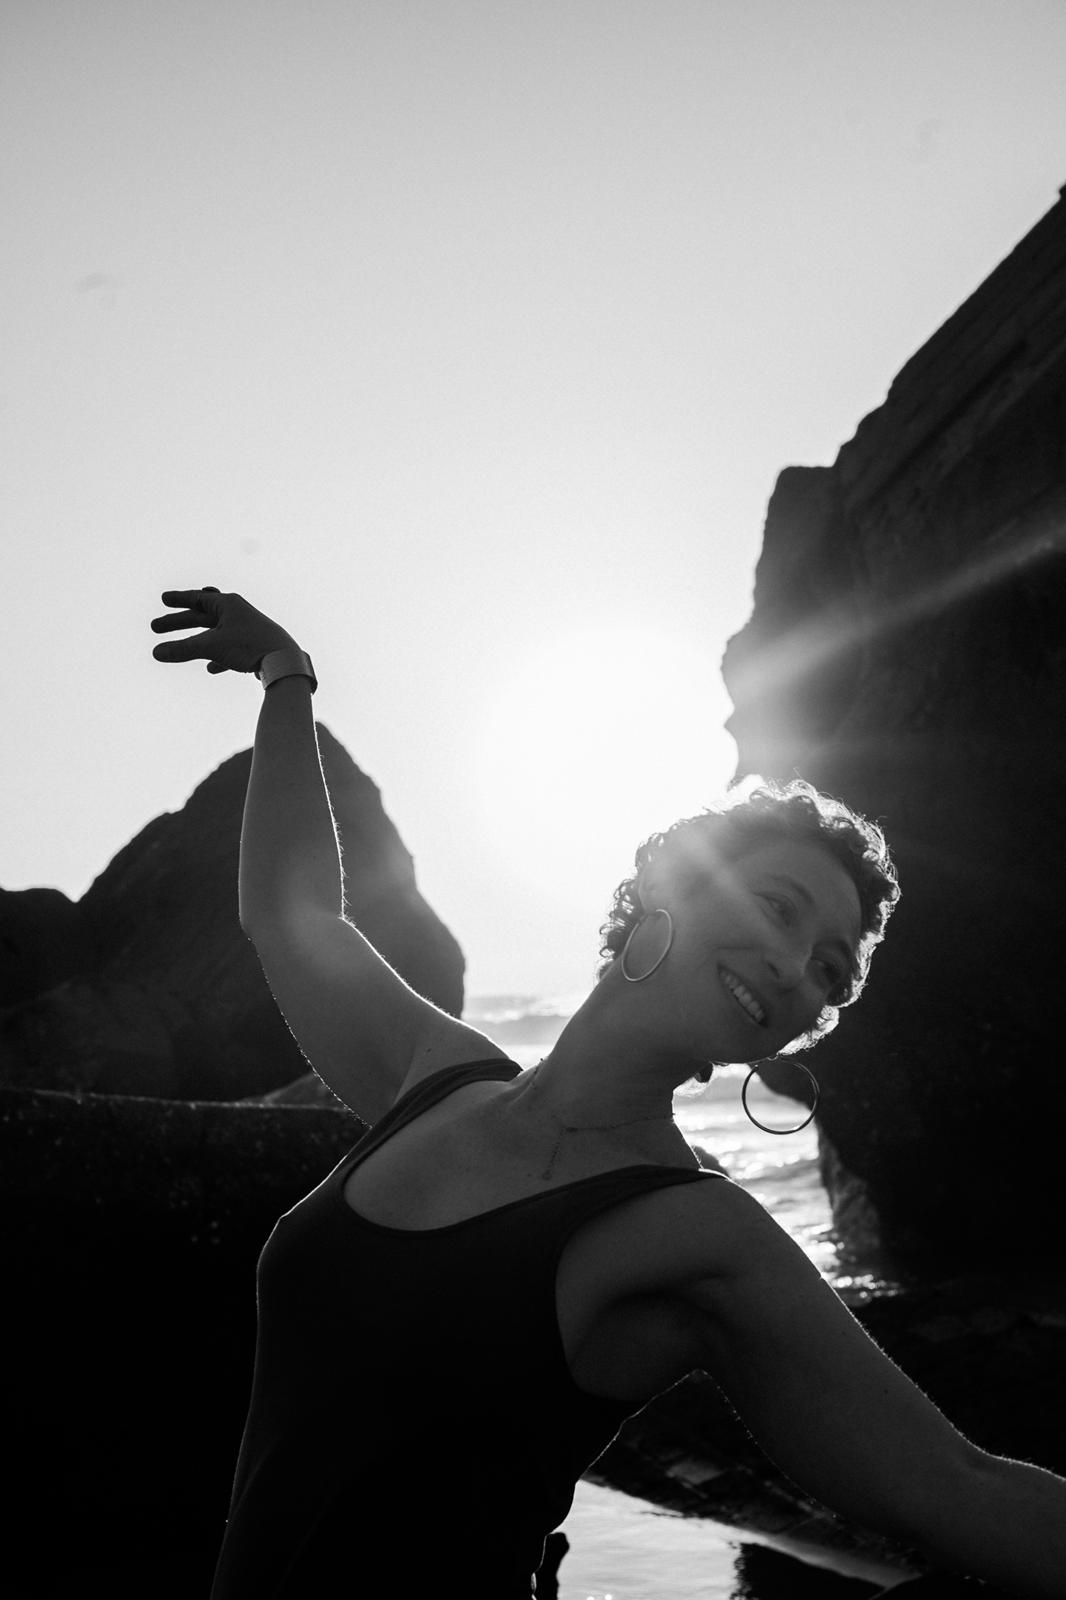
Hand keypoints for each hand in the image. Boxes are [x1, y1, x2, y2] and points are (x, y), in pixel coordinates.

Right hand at [150, 588, 297, 675]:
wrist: (284, 662)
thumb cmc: (249, 646)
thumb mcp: (212, 646)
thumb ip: (183, 650)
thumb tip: (156, 653)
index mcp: (228, 604)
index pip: (197, 598)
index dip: (178, 599)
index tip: (162, 599)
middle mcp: (237, 613)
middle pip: (201, 616)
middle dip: (178, 622)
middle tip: (155, 627)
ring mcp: (246, 631)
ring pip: (214, 634)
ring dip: (195, 641)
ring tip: (179, 648)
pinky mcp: (253, 648)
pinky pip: (230, 651)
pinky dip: (217, 657)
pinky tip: (211, 668)